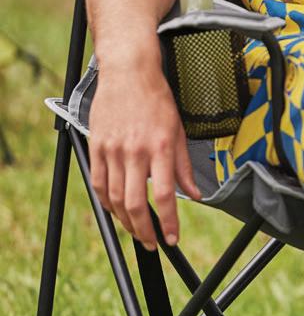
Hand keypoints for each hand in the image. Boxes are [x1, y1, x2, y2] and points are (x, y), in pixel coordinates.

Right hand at [89, 60, 199, 249]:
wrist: (128, 72)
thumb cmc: (156, 100)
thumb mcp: (178, 131)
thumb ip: (184, 167)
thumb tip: (195, 194)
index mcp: (160, 147)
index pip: (165, 195)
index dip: (169, 222)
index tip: (172, 238)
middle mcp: (135, 151)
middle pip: (136, 204)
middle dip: (145, 230)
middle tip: (152, 242)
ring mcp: (112, 150)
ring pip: (115, 198)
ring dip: (126, 221)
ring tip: (137, 231)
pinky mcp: (96, 146)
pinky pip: (99, 183)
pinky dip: (106, 202)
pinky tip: (115, 210)